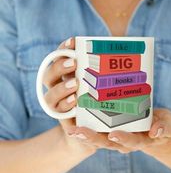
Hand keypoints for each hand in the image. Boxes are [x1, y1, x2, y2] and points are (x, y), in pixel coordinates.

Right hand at [42, 37, 96, 154]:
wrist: (97, 131)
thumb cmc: (102, 104)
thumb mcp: (103, 86)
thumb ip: (105, 72)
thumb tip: (119, 50)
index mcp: (66, 78)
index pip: (59, 60)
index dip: (63, 50)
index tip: (73, 41)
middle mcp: (59, 89)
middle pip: (49, 75)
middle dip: (59, 67)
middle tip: (74, 63)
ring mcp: (59, 105)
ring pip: (50, 96)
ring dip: (60, 89)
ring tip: (75, 85)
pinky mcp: (64, 119)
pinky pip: (59, 112)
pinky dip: (66, 106)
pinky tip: (75, 103)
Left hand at [67, 108, 170, 153]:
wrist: (154, 125)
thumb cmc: (162, 124)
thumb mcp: (169, 124)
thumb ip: (165, 127)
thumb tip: (156, 131)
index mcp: (139, 140)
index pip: (131, 142)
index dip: (123, 139)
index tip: (114, 134)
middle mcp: (123, 141)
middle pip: (106, 142)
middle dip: (92, 138)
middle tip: (78, 132)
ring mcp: (114, 135)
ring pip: (96, 138)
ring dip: (83, 134)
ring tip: (69, 128)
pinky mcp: (108, 127)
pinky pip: (94, 128)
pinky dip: (83, 125)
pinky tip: (72, 118)